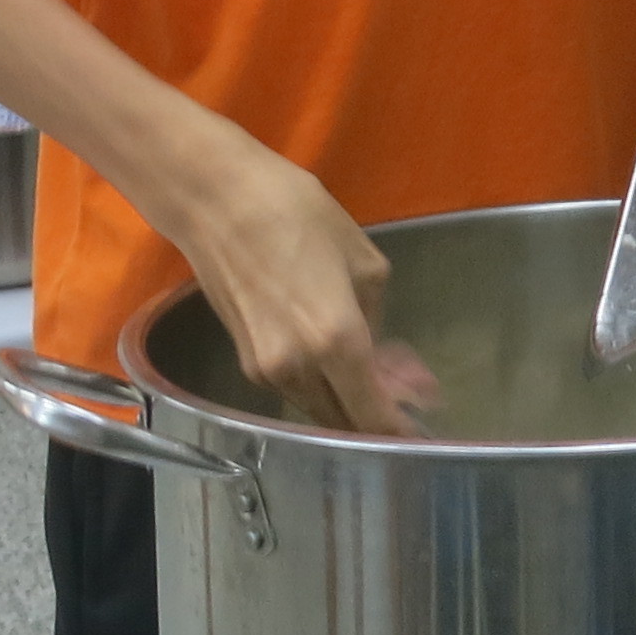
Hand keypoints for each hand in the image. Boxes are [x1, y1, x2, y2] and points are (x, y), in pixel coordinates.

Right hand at [164, 136, 408, 433]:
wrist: (216, 203)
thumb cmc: (297, 214)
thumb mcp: (363, 260)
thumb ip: (376, 316)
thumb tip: (378, 352)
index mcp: (337, 343)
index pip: (372, 414)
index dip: (397, 429)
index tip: (419, 432)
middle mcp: (299, 369)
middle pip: (343, 420)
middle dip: (376, 414)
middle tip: (405, 393)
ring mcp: (267, 370)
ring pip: (318, 405)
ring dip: (348, 397)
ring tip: (378, 367)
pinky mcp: (246, 361)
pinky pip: (296, 387)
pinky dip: (322, 383)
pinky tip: (338, 355)